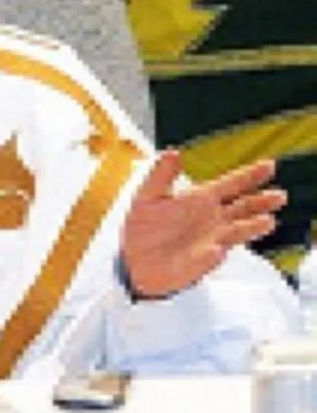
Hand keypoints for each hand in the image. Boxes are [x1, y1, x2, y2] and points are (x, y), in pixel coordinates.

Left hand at [120, 149, 285, 298]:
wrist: (132, 258)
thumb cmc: (142, 225)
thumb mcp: (147, 195)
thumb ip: (160, 174)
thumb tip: (173, 152)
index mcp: (199, 199)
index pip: (231, 184)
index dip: (250, 175)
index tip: (270, 165)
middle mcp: (211, 218)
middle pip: (243, 207)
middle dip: (261, 201)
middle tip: (279, 195)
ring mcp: (211, 239)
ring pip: (238, 231)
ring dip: (252, 227)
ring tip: (267, 221)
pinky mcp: (201, 261)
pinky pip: (212, 256)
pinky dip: (214, 253)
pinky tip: (217, 249)